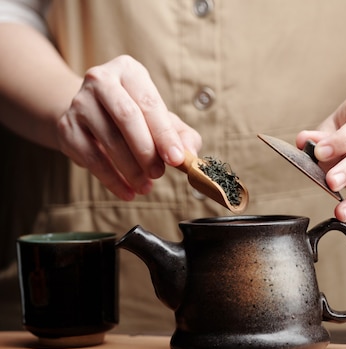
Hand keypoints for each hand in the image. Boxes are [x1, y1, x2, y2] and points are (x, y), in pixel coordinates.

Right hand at [56, 55, 200, 199]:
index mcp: (129, 71)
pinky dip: (112, 179)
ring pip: (108, 139)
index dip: (164, 134)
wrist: (88, 114)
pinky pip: (91, 158)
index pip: (149, 103)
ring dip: (131, 169)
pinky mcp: (67, 127)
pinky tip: (127, 191)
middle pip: (126, 117)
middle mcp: (100, 80)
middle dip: (146, 150)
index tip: (177, 159)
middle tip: (159, 173)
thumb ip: (180, 134)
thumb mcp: (159, 118)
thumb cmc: (134, 115)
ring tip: (146, 186)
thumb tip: (190, 155)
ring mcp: (79, 102)